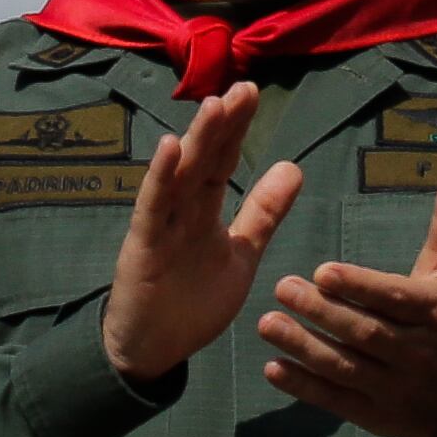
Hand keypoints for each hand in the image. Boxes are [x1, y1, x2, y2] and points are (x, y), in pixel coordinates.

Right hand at [104, 85, 303, 385]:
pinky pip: (152, 208)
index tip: (252, 93)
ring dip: (196, 141)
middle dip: (222, 125)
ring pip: (181, 176)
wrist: (153, 347)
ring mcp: (161, 225)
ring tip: (213, 107)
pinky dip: (159, 178)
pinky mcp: (143, 245)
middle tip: (243, 90)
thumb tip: (293, 167)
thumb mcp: (241, 254)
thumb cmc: (192, 300)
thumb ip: (264, 214)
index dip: (237, 129)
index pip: (223, 161)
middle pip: (204, 160)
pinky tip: (169, 148)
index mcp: (205, 210)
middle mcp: (182, 210)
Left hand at [257, 163, 436, 436]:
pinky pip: (336, 400)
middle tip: (281, 287)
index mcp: (436, 312)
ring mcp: (395, 389)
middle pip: (365, 332)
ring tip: (266, 324)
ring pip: (345, 366)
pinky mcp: (374, 416)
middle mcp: (417, 353)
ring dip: (304, 347)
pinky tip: (273, 370)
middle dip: (322, 312)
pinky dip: (304, 387)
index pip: (395, 298)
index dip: (360, 286)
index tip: (322, 271)